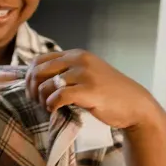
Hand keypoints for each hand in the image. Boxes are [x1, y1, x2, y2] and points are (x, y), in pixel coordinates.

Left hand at [27, 50, 158, 130]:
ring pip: (46, 85)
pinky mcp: (89, 90)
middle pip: (38, 71)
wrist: (135, 105)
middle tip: (37, 102)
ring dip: (42, 99)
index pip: (39, 59)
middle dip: (32, 89)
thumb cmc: (108, 93)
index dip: (30, 76)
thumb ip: (66, 72)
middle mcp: (79, 60)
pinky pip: (58, 96)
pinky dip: (51, 105)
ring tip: (48, 107)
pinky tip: (54, 110)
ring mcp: (84, 74)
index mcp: (76, 54)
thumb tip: (35, 80)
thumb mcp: (86, 74)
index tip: (32, 91)